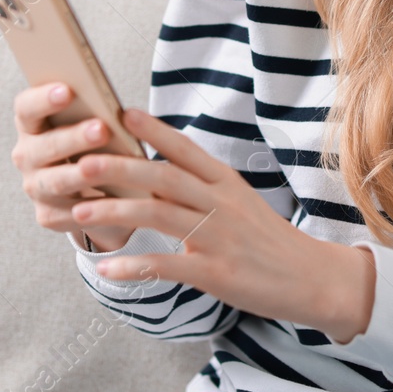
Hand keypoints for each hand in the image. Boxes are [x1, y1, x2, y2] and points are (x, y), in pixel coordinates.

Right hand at [11, 82, 133, 251]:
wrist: (94, 187)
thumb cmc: (95, 142)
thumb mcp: (92, 123)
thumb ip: (94, 113)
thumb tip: (119, 109)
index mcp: (31, 125)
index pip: (26, 108)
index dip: (43, 98)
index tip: (67, 90)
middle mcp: (27, 155)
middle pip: (46, 145)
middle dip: (75, 137)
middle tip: (102, 129)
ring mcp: (35, 187)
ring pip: (57, 181)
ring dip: (83, 174)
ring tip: (108, 166)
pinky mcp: (48, 215)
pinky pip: (69, 214)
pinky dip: (92, 208)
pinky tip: (113, 202)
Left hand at [69, 108, 375, 343]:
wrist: (312, 278)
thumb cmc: (268, 241)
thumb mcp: (240, 203)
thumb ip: (202, 189)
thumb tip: (158, 172)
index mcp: (227, 183)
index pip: (186, 149)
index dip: (154, 130)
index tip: (121, 113)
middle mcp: (222, 203)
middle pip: (165, 178)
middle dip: (121, 167)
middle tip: (82, 160)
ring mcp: (220, 238)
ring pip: (160, 217)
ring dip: (117, 212)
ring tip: (80, 209)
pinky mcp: (217, 273)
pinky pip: (168, 266)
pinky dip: (134, 267)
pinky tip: (106, 270)